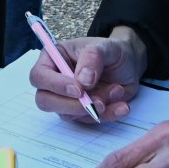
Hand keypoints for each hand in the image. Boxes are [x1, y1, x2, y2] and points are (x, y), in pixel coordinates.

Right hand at [29, 30, 145, 122]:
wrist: (129, 63)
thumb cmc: (112, 50)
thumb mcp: (106, 46)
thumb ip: (92, 58)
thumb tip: (82, 81)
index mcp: (53, 58)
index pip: (39, 76)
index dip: (55, 85)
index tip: (79, 89)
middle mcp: (56, 80)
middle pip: (45, 101)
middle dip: (70, 105)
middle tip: (96, 102)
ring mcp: (67, 98)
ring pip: (67, 114)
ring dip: (94, 108)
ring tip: (117, 90)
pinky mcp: (81, 112)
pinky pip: (88, 121)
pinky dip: (107, 115)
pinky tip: (122, 106)